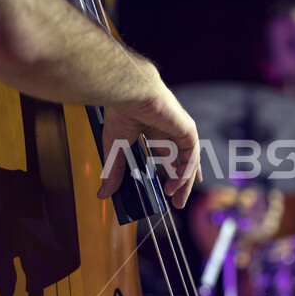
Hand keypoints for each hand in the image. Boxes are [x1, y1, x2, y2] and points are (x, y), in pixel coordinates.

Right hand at [97, 72, 201, 208]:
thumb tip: (103, 194)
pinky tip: (177, 185)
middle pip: (181, 159)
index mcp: (153, 129)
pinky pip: (191, 156)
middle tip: (177, 202)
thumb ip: (114, 171)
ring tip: (178, 201)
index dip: (172, 169)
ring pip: (188, 160)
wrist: (130, 93)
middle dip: (182, 181)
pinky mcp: (187, 130)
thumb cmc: (122, 111)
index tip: (171, 186)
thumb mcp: (116, 149)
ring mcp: (180, 130)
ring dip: (184, 182)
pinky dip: (185, 172)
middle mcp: (169, 130)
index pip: (167, 153)